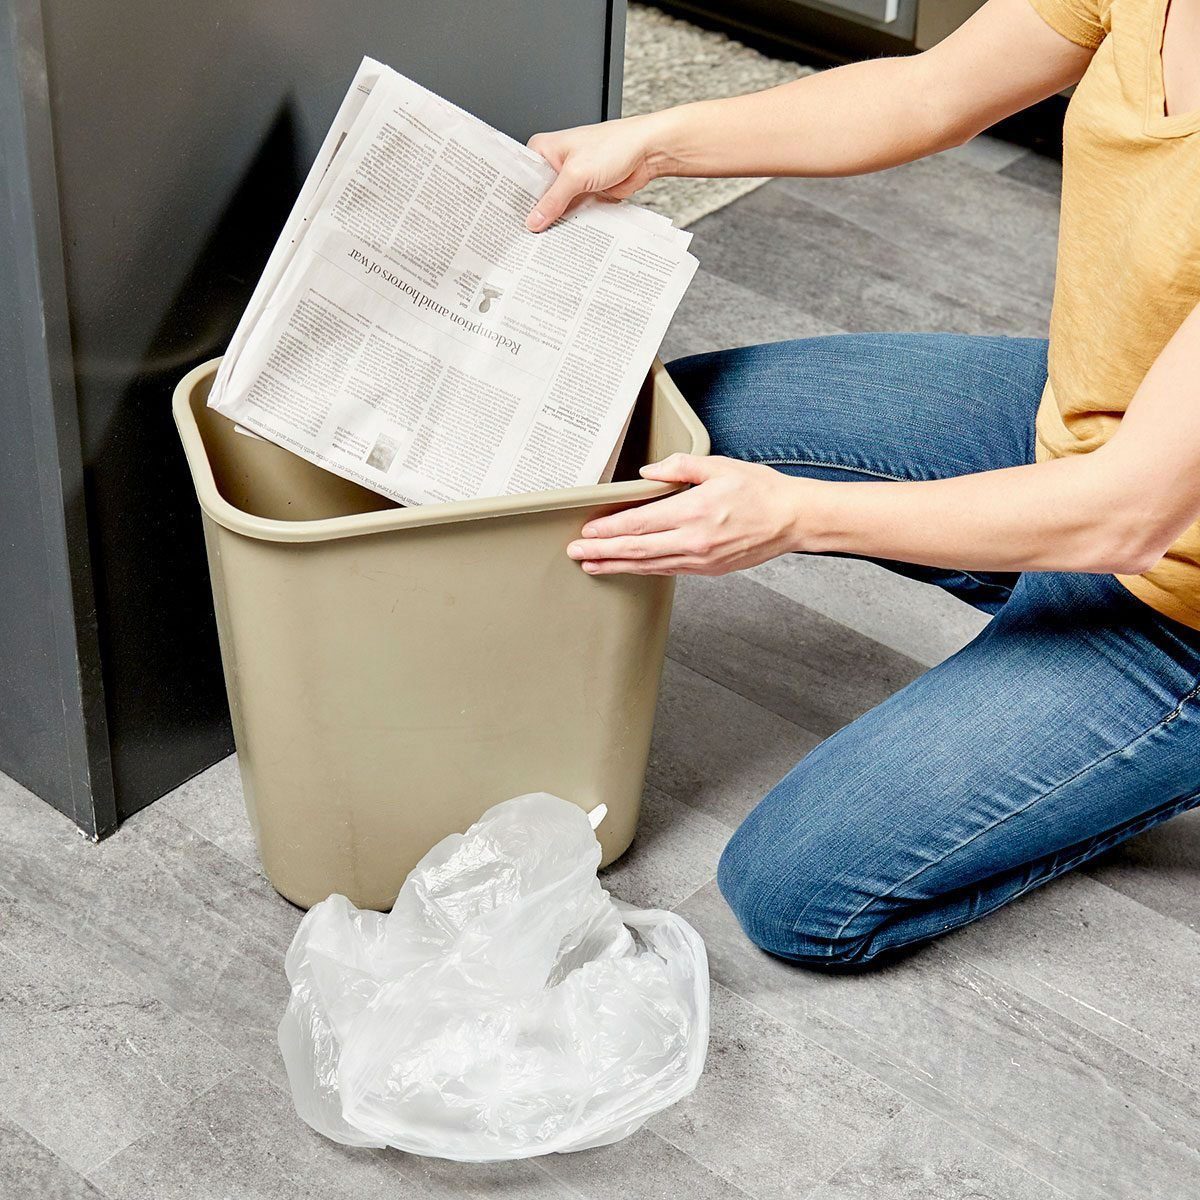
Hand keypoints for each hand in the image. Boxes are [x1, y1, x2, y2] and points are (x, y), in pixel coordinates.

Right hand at [525, 112, 674, 231]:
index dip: (516, 200)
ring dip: (555, 220)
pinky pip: (573, 213)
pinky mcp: (585, 193)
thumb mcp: (576, 174)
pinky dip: (571, 222)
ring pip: (556, 207)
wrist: (647, 152)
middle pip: (538, 196)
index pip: (521, 178)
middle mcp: (555, 164)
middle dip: (537, 214)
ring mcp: (571, 180)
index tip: (510, 220)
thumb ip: (553, 200)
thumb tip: (534, 220)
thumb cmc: (615, 145)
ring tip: (543, 239)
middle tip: (527, 235)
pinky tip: (565, 235)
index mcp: (544, 149)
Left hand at [566, 454, 803, 575]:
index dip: (609, 530)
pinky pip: (668, 570)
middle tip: (576, 552)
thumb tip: (647, 474)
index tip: (588, 530)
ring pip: (649, 565)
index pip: (639, 524)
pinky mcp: (708, 569)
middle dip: (602, 552)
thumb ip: (679, 468)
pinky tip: (628, 567)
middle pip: (636, 550)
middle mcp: (693, 540)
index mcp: (693, 511)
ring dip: (617, 566)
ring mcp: (700, 559)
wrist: (793, 519)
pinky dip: (643, 569)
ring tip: (592, 565)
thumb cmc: (761, 490)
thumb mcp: (719, 466)